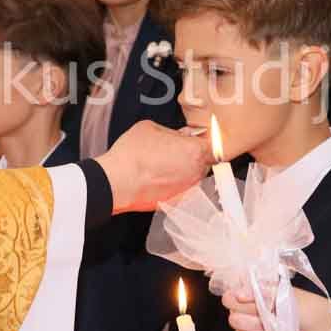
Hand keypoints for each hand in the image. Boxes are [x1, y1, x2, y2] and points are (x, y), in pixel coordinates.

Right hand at [95, 121, 211, 212]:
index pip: (213, 145)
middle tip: (174, 149)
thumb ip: (172, 131)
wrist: (117, 182)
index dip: (203, 141)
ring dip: (184, 169)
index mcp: (194, 151)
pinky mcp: (176, 201)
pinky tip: (158, 176)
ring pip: (193, 176)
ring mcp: (186, 189)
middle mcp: (195, 172)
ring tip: (163, 164)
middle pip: (204, 161)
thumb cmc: (132, 157)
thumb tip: (179, 134)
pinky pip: (181, 189)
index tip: (194, 140)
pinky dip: (174, 183)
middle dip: (193, 155)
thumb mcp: (151, 128)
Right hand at [224, 288, 330, 330]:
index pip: (228, 300)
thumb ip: (262, 292)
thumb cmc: (308, 309)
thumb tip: (238, 293)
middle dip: (256, 322)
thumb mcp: (286, 295)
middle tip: (276, 320)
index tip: (257, 304)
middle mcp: (249, 316)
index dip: (239, 304)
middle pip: (234, 322)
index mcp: (253, 298)